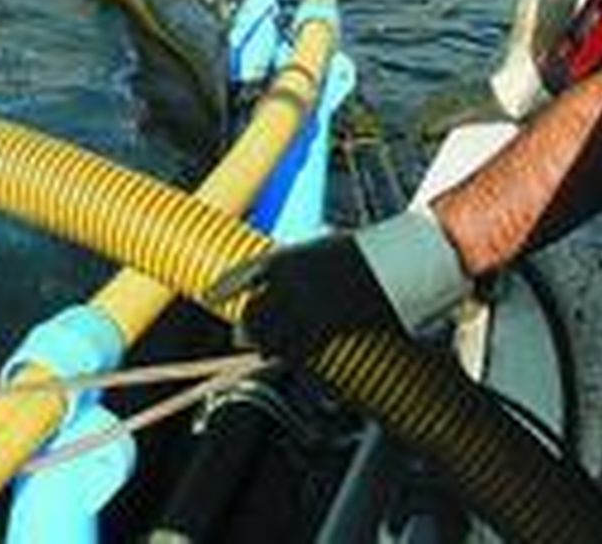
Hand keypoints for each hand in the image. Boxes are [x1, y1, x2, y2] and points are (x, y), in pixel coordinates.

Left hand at [205, 232, 397, 363]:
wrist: (391, 264)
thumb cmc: (361, 250)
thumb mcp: (323, 244)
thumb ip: (299, 258)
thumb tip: (281, 267)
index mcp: (285, 259)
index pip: (242, 274)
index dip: (224, 287)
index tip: (209, 296)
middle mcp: (289, 285)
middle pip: (253, 311)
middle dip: (245, 324)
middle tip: (239, 335)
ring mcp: (305, 309)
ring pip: (270, 334)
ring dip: (260, 343)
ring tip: (255, 348)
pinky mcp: (325, 329)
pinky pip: (295, 348)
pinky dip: (282, 353)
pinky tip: (275, 357)